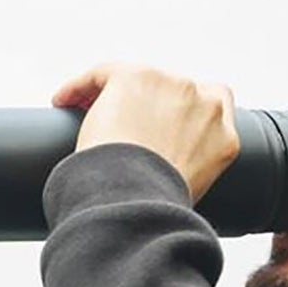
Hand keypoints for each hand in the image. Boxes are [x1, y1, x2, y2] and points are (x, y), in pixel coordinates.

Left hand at [52, 65, 239, 201]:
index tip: (159, 124)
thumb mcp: (186, 198)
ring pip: (136, 81)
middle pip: (174, 91)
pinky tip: (63, 101)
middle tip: (119, 126)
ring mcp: (172, 86)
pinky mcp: (135, 77)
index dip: (184, 110)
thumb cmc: (153, 212)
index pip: (212, 106)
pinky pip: (102, 74)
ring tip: (84, 117)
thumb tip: (153, 183)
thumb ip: (183, 176)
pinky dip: (79, 87)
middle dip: (147, 105)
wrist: (135, 203)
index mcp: (224, 136)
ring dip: (111, 97)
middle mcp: (204, 103)